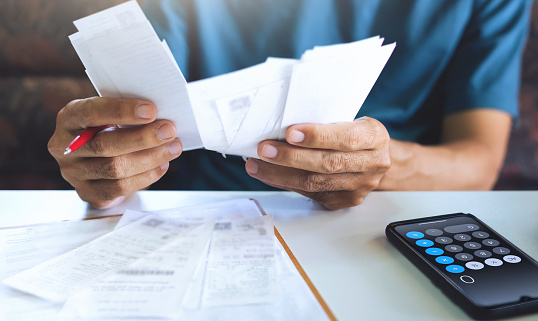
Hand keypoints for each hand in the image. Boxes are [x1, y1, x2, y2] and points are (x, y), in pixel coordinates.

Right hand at [48, 97, 181, 208]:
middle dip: (143, 138)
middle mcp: (65, 147)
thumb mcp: (112, 116)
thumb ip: (127, 113)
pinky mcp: (89, 194)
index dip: (121, 111)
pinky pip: (120, 187)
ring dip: (151, 157)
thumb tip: (161, 114)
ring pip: (115, 168)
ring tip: (173, 147)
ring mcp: (74, 174)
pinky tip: (162, 164)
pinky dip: (146, 176)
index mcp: (69, 118)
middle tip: (169, 130)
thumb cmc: (110, 130)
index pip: (91, 112)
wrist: (99, 161)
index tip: (151, 110)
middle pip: (105, 145)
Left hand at [245, 117, 390, 209]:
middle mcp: (372, 164)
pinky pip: (311, 194)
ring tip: (257, 165)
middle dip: (291, 157)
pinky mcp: (345, 201)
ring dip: (281, 174)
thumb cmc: (355, 134)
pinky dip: (285, 183)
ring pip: (316, 183)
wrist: (375, 159)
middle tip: (264, 149)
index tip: (290, 133)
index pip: (346, 138)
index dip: (317, 137)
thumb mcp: (351, 119)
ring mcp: (360, 186)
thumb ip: (327, 122)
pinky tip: (269, 175)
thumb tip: (282, 124)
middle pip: (328, 164)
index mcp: (375, 137)